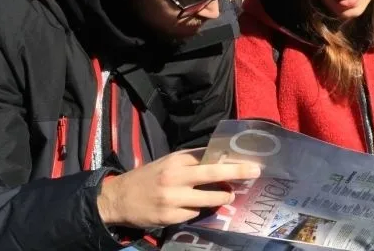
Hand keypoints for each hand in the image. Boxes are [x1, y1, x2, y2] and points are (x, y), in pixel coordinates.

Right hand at [96, 148, 261, 228]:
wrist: (118, 198)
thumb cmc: (148, 177)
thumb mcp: (168, 162)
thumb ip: (191, 161)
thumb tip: (221, 158)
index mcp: (175, 160)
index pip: (208, 157)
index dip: (229, 159)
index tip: (249, 160)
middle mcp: (175, 177)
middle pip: (211, 173)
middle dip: (236, 172)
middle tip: (255, 172)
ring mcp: (172, 198)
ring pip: (207, 199)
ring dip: (222, 197)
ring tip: (229, 196)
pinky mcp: (169, 216)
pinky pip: (193, 214)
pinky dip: (197, 210)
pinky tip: (192, 207)